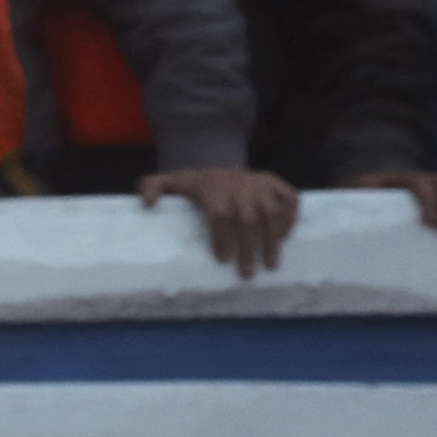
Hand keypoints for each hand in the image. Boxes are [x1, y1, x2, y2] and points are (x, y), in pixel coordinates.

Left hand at [137, 165, 299, 276]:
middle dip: (249, 248)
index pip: (220, 214)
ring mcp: (261, 183)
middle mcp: (240, 184)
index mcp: (213, 187)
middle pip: (248, 219)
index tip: (223, 260)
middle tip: (247, 273)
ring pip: (272, 213)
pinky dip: (290, 219)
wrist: (222, 163)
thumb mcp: (173, 182)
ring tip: (271, 264)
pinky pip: (290, 200)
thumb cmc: (197, 184)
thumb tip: (146, 204)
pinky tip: (284, 238)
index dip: (222, 237)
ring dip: (273, 239)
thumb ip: (153, 188)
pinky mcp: (276, 183)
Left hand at [339, 167, 436, 232]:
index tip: (429, 222)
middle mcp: (416, 177)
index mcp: (396, 179)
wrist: (365, 193)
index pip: (419, 183)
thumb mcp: (352, 198)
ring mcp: (430, 181)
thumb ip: (353, 198)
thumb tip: (351, 198)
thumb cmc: (359, 202)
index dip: (428, 200)